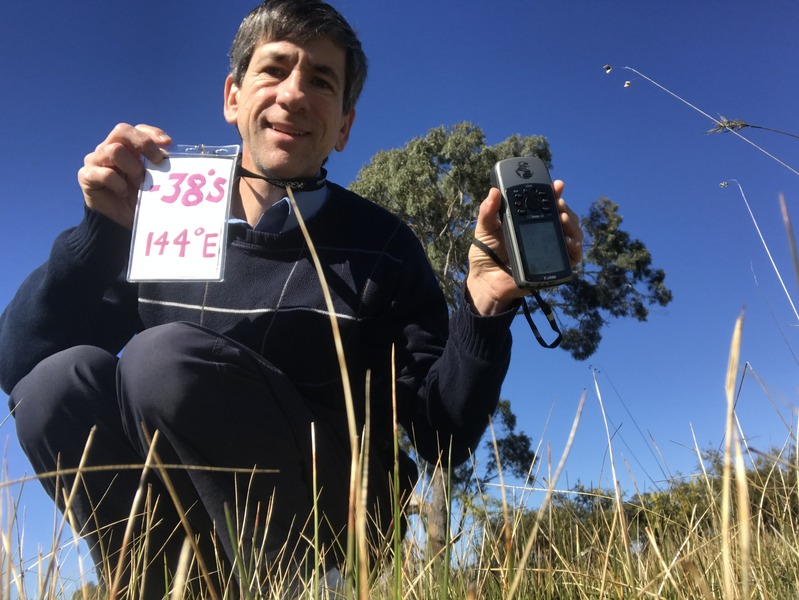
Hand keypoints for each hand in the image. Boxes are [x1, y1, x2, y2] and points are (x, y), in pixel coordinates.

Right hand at [77, 123, 170, 228]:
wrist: (119, 221)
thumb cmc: (137, 197)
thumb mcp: (152, 180)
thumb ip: (157, 166)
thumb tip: (169, 156)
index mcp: (127, 147)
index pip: (138, 129)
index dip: (152, 133)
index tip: (168, 143)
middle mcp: (109, 148)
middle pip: (122, 130)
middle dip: (143, 142)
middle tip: (157, 160)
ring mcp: (96, 160)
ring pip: (115, 151)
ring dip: (132, 168)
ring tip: (137, 183)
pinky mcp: (86, 175)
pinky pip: (106, 174)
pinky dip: (119, 184)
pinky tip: (123, 192)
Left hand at [465, 180, 582, 315]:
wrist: (486, 281)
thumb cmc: (486, 254)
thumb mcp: (485, 228)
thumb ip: (488, 211)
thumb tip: (494, 191)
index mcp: (529, 221)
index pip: (547, 204)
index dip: (554, 193)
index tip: (557, 185)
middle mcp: (543, 233)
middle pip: (564, 216)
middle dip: (565, 208)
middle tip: (559, 204)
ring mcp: (551, 249)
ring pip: (572, 233)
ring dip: (572, 225)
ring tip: (563, 220)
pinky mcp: (555, 267)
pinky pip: (572, 257)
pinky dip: (575, 248)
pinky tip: (569, 242)